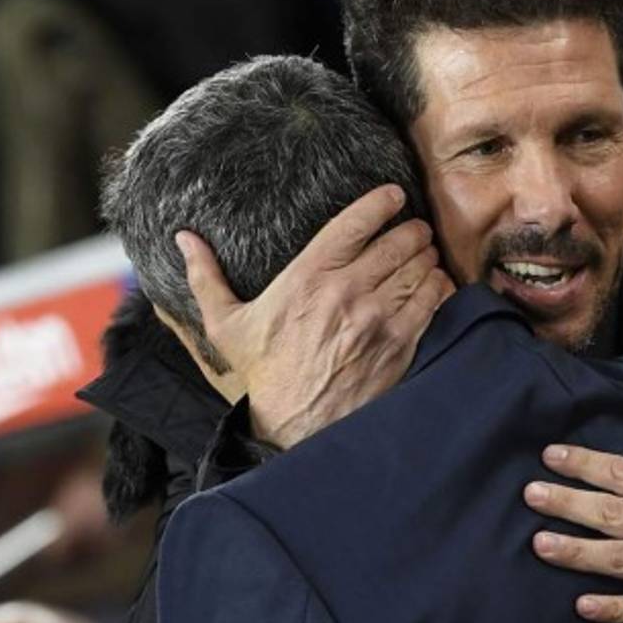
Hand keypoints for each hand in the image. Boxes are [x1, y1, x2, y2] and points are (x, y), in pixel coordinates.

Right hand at [176, 185, 455, 447]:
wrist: (294, 426)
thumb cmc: (263, 373)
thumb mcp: (225, 325)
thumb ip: (206, 277)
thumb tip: (184, 237)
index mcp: (307, 277)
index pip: (355, 222)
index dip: (381, 202)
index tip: (394, 195)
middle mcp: (347, 291)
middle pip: (398, 241)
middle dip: (411, 230)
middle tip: (414, 229)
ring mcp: (377, 317)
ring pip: (420, 266)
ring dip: (427, 256)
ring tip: (424, 255)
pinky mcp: (401, 343)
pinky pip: (433, 300)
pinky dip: (438, 286)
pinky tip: (433, 284)